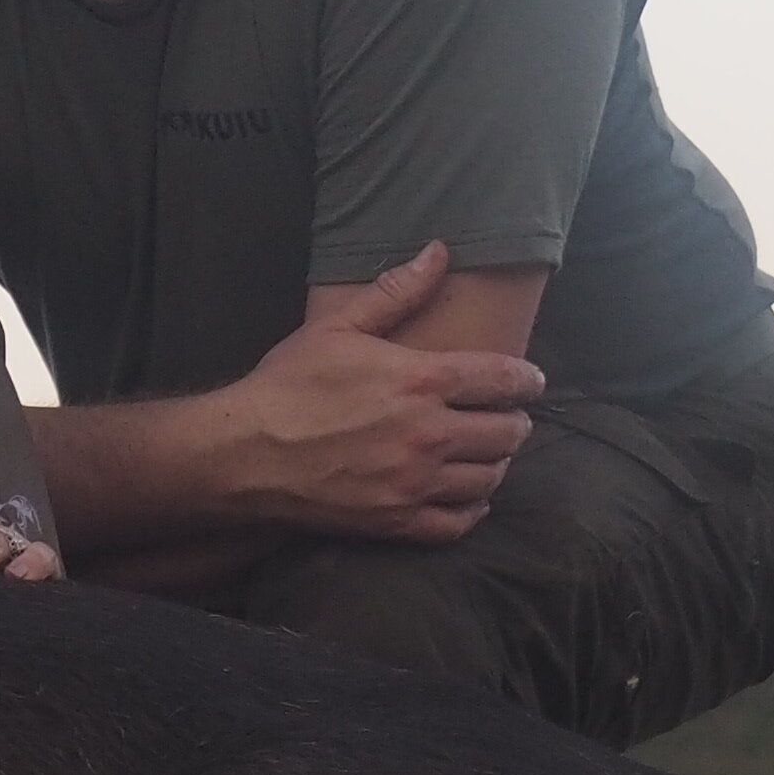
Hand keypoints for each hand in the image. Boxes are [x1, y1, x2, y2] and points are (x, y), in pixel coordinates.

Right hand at [212, 241, 540, 543]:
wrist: (243, 454)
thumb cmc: (287, 385)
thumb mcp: (337, 326)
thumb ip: (396, 291)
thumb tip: (439, 252)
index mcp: (420, 380)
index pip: (504, 379)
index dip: (527, 379)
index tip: (530, 382)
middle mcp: (428, 433)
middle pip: (508, 432)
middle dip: (514, 421)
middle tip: (505, 416)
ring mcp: (415, 482)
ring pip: (490, 477)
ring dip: (496, 462)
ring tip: (485, 451)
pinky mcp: (398, 521)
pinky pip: (460, 522)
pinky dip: (474, 508)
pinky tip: (467, 494)